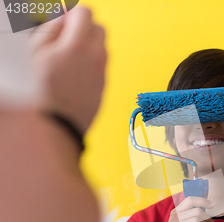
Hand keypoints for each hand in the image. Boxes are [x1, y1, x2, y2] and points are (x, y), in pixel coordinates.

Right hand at [29, 6, 106, 133]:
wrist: (56, 123)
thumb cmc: (42, 92)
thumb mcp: (36, 53)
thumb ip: (51, 29)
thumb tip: (61, 18)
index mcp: (78, 45)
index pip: (85, 13)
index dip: (72, 14)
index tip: (64, 19)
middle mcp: (96, 57)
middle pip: (100, 28)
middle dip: (85, 27)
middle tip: (66, 36)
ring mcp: (103, 73)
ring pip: (103, 48)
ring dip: (89, 46)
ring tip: (68, 57)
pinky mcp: (104, 87)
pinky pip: (102, 67)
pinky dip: (92, 64)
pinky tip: (74, 73)